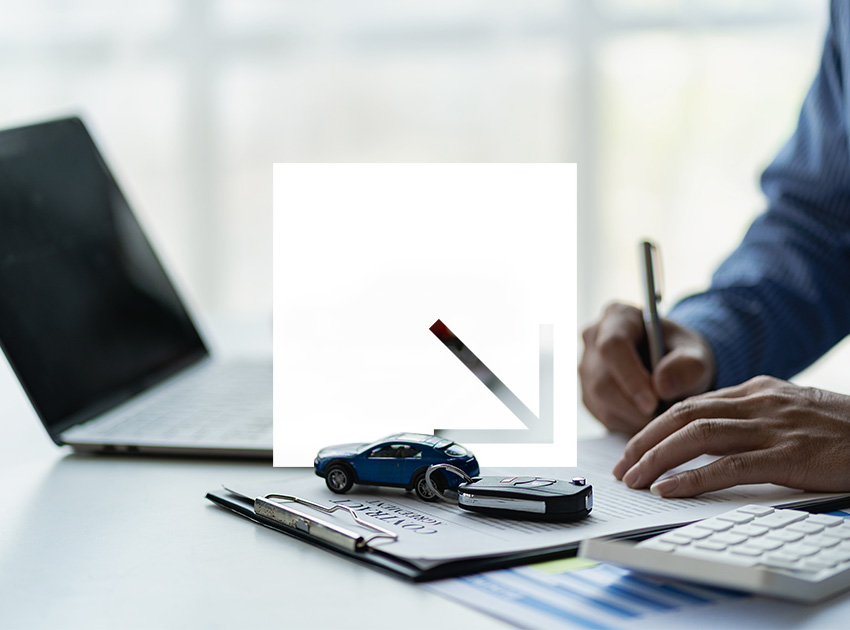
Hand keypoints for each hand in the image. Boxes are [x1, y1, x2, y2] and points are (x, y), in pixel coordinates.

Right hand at [579, 302, 715, 434]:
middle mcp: (594, 339)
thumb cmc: (682, 355)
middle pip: (602, 381)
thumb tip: (662, 386)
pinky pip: (603, 416)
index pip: (612, 346)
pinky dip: (629, 423)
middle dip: (634, 406)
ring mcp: (587, 367)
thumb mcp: (697, 355)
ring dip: (634, 417)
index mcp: (618, 316)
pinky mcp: (588, 393)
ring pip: (601, 402)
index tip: (654, 402)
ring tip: (661, 414)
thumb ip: (688, 366)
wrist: (673, 366)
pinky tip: (648, 416)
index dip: (630, 377)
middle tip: (665, 415)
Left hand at [613, 375, 849, 496]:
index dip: (656, 426)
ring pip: (697, 435)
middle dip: (644, 440)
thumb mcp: (792, 411)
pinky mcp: (788, 456)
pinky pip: (728, 466)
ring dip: (657, 458)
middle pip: (684, 414)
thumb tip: (709, 433)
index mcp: (757, 390)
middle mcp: (759, 402)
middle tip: (621, 465)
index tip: (634, 446)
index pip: (692, 403)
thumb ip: (753, 416)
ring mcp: (772, 427)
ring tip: (633, 478)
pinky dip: (692, 478)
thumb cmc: (843, 430)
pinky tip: (668, 489)